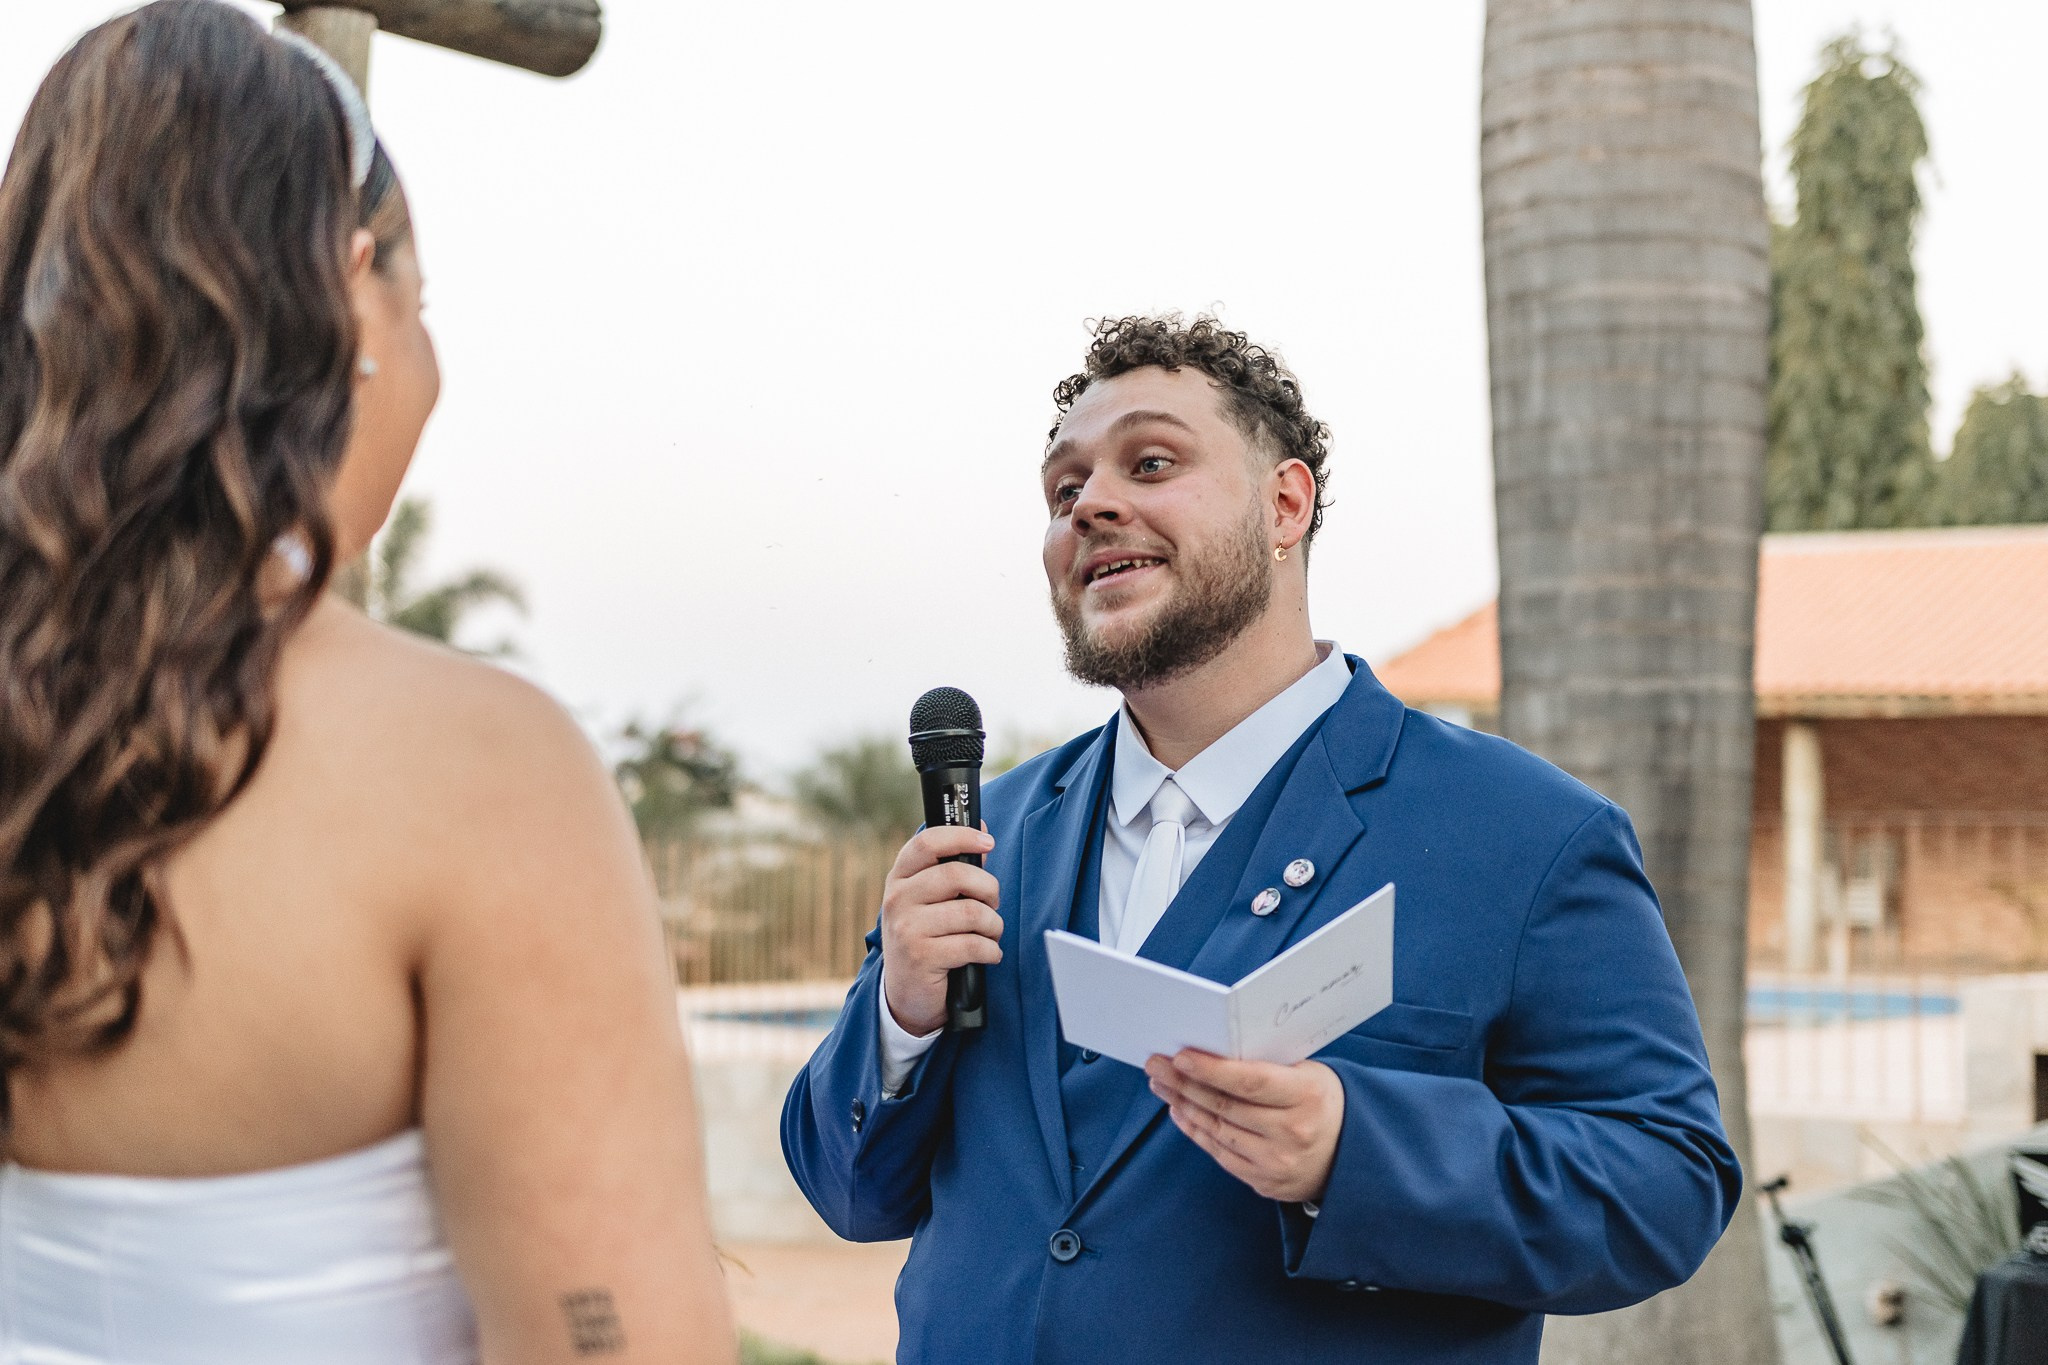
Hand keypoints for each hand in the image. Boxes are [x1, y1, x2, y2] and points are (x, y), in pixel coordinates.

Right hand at [879, 825, 1002, 1036]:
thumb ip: (955, 868)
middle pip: (956, 875)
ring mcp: (906, 929)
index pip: (927, 842)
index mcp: (900, 878)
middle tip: (993, 904)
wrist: (907, 994)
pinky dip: (991, 951)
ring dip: (993, 925)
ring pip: (971, 912)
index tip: (988, 842)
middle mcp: (897, 900)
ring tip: (990, 934)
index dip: (961, 836)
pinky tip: (989, 955)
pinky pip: (973, 944)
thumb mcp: (932, 901)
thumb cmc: (927, 938)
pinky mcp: (921, 957)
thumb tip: (982, 832)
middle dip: (989, 889)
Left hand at [1147, 1050, 1344, 1204]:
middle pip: (1226, 1106)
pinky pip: (1221, 1153)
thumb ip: (1266, 1064)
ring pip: (1218, 1130)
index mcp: (1307, 1096)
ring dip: (1184, 1104)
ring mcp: (1278, 1163)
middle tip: (1156, 1064)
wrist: (1351, 1154)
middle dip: (1185, 1083)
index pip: (1250, 1082)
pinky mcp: (1265, 1182)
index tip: (1180, 1056)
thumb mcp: (1307, 1073)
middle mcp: (1292, 1133)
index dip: (1211, 1070)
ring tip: (1162, 1084)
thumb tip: (1212, 1049)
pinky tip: (1181, 1110)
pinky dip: (1197, 1130)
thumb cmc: (1321, 1101)